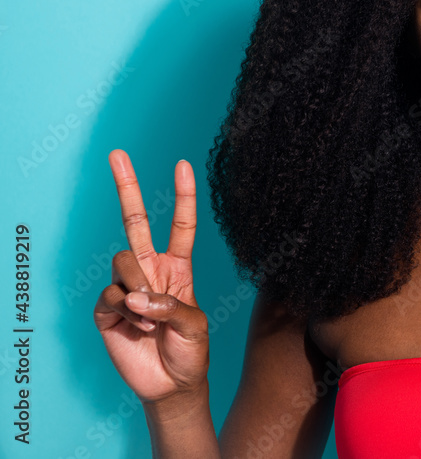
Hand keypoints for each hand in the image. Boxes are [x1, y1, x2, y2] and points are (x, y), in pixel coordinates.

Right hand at [93, 150, 209, 403]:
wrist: (171, 384)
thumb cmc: (190, 351)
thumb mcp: (196, 326)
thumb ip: (172, 307)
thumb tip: (138, 297)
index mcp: (178, 267)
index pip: (181, 224)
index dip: (183, 196)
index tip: (183, 164)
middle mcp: (150, 269)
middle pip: (135, 220)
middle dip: (127, 185)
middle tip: (118, 153)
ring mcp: (127, 286)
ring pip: (123, 260)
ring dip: (138, 286)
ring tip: (149, 316)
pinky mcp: (107, 308)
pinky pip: (110, 294)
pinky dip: (124, 309)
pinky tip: (134, 326)